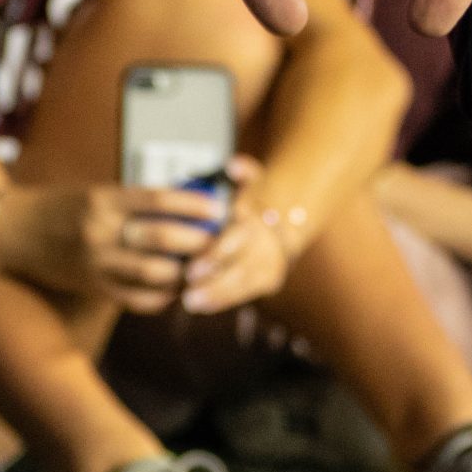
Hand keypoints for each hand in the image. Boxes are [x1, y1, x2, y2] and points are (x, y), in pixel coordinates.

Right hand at [0, 181, 224, 312]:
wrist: (14, 232)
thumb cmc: (63, 207)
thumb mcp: (97, 193)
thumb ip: (136, 201)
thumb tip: (188, 202)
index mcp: (104, 199)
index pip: (160, 199)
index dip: (195, 205)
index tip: (218, 209)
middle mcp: (100, 230)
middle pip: (163, 238)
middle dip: (198, 242)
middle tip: (218, 242)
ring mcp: (95, 262)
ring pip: (154, 273)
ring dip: (184, 273)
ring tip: (202, 268)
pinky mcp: (92, 287)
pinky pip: (137, 299)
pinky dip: (162, 297)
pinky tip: (176, 290)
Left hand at [181, 155, 297, 313]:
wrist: (284, 222)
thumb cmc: (253, 200)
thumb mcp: (254, 178)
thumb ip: (244, 171)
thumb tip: (233, 165)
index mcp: (257, 221)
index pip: (239, 240)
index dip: (216, 255)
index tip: (191, 268)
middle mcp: (266, 244)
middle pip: (241, 266)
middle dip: (214, 280)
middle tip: (186, 290)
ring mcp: (269, 263)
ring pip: (244, 283)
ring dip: (217, 294)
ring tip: (189, 302)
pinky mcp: (269, 280)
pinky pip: (245, 293)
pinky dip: (222, 300)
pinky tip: (200, 306)